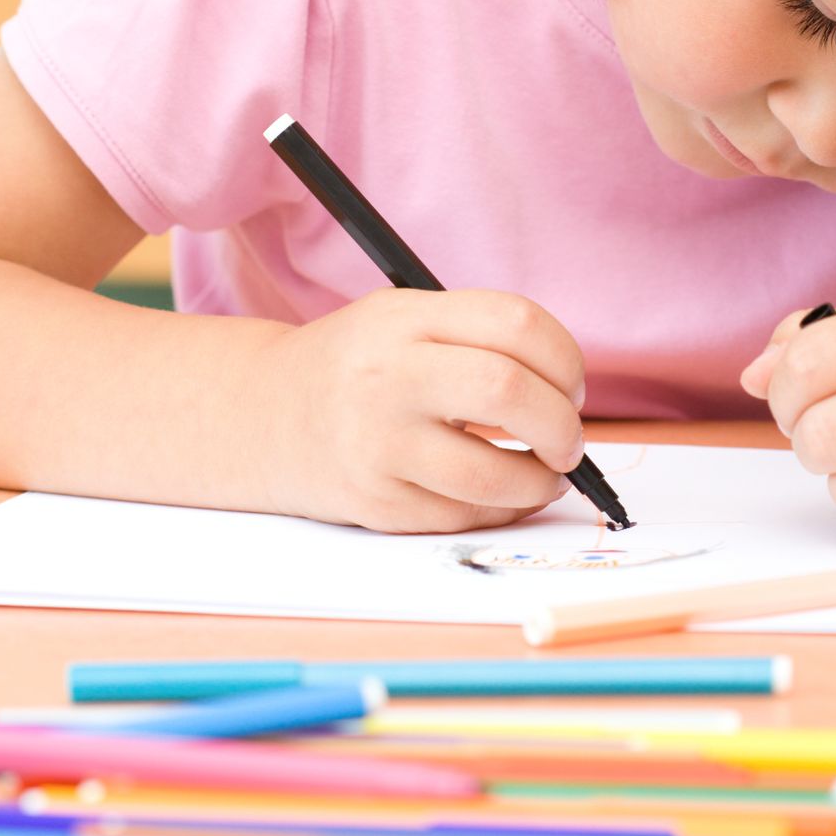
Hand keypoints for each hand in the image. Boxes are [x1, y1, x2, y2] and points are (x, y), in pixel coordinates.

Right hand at [260, 289, 587, 532]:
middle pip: (510, 391)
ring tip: (547, 471)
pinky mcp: (376, 505)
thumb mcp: (405, 320)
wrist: (264, 416)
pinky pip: (466, 516)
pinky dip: (504, 507)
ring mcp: (379, 446)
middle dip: (563, 423)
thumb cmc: (359, 366)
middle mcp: (388, 377)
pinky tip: (503, 491)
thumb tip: (569, 393)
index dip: (565, 359)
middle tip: (570, 438)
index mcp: (405, 319)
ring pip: (495, 474)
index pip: (516, 323)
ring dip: (543, 480)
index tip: (571, 384)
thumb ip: (479, 337)